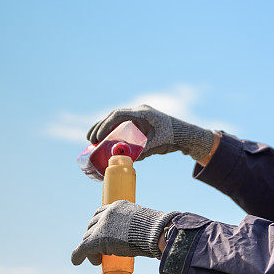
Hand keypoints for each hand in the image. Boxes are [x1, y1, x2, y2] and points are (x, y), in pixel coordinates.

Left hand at [71, 200, 178, 265]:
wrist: (155, 234)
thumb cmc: (157, 230)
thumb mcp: (148, 222)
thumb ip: (146, 225)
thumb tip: (161, 234)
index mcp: (118, 205)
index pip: (101, 212)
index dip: (99, 224)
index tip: (103, 233)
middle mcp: (107, 213)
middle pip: (92, 225)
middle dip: (93, 237)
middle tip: (101, 251)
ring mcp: (101, 226)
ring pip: (87, 238)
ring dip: (90, 249)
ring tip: (98, 259)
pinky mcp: (96, 240)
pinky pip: (82, 248)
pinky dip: (78, 255)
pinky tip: (76, 261)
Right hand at [86, 105, 213, 161]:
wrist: (183, 135)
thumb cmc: (171, 138)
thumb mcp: (156, 144)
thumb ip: (142, 151)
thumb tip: (126, 161)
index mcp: (142, 113)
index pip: (118, 115)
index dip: (105, 125)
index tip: (98, 137)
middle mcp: (138, 112)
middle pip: (114, 116)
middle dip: (100, 127)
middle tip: (91, 140)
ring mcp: (138, 116)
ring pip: (116, 120)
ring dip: (104, 128)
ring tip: (92, 140)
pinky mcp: (138, 123)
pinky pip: (122, 124)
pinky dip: (112, 131)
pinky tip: (104, 140)